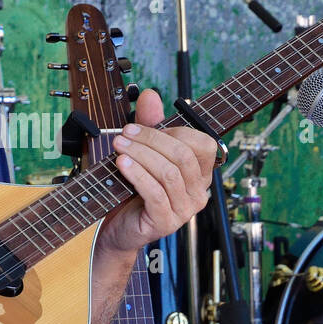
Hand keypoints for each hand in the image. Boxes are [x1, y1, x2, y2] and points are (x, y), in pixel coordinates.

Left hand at [96, 88, 221, 256]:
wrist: (119, 228)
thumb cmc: (133, 190)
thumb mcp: (143, 153)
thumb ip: (150, 125)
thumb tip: (150, 94)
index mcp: (200, 174)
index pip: (203, 144)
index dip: (175, 131)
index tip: (144, 127)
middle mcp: (198, 192)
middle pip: (183, 156)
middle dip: (152, 139)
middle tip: (125, 133)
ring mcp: (185, 210)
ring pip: (169, 173)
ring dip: (141, 154)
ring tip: (119, 146)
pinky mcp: (166, 221)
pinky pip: (155, 192)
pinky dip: (137, 174)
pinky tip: (122, 163)